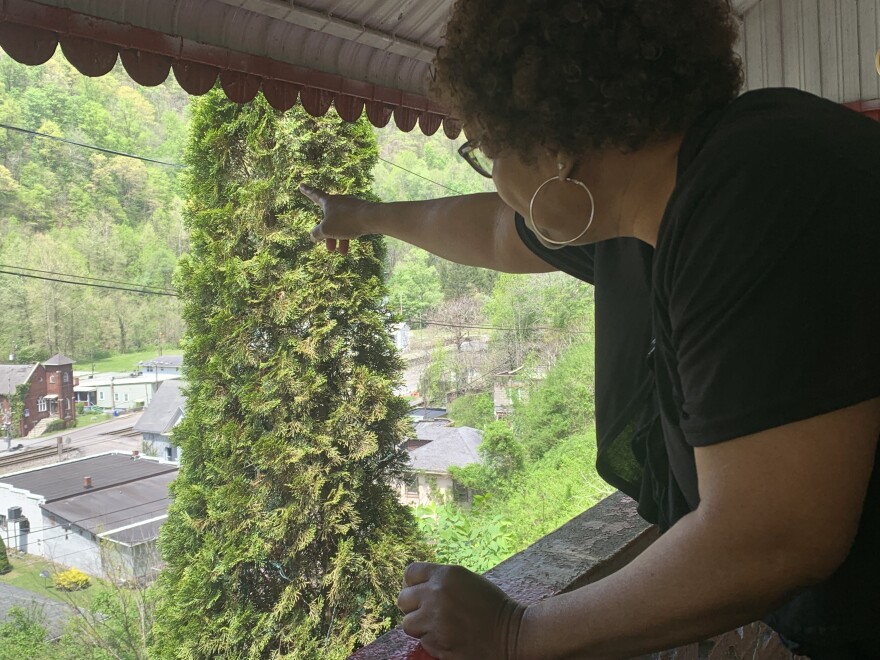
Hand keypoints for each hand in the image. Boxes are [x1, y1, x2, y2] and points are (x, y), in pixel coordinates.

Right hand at [299, 183, 371, 254]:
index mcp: (328, 201)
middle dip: (328, 235)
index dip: (307, 191)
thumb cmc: (346, 221)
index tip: (301, 185)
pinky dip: (347, 236)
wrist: (371, 218)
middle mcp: (339, 202)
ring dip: (338, 239)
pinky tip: (347, 248)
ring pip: (340, 225)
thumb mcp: (326, 230)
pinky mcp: (360, 214)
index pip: (314, 195)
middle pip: (328, 219)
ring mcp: (351, 207)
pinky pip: (350, 225)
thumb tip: (313, 235)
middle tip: (329, 249)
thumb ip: (317, 233)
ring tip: (341, 252)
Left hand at [398, 562, 525, 659]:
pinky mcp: (438, 642)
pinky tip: (449, 638)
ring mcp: (435, 619)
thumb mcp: (466, 580)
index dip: (412, 584)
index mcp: (445, 574)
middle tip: (427, 613)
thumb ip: (441, 581)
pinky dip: (432, 641)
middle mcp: (436, 594)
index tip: (418, 592)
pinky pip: (422, 641)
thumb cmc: (492, 606)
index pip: (410, 573)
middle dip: (412, 607)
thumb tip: (417, 587)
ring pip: (408, 624)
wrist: (512, 633)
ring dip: (420, 627)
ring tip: (438, 627)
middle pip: (403, 599)